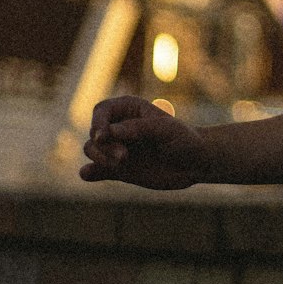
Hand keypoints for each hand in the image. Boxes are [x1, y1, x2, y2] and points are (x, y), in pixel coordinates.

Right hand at [79, 96, 210, 188]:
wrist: (195, 163)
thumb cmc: (183, 138)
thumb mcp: (165, 129)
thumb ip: (137, 129)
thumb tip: (108, 133)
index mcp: (130, 109)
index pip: (101, 110)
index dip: (98, 122)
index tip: (102, 136)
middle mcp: (119, 128)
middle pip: (94, 133)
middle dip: (104, 146)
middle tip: (124, 157)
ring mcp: (117, 149)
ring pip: (91, 150)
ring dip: (100, 158)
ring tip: (122, 164)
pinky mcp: (117, 169)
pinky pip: (95, 170)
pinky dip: (89, 172)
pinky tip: (88, 174)